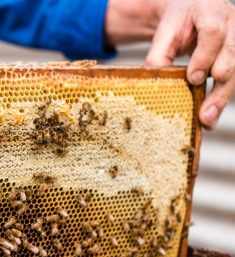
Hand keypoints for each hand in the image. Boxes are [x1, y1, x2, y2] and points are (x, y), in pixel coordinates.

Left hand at [146, 0, 234, 129]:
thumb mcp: (165, 32)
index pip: (213, 32)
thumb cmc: (180, 22)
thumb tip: (155, 81)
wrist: (194, 12)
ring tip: (207, 120)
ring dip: (221, 98)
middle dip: (218, 85)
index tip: (192, 78)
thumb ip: (159, 53)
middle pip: (231, 55)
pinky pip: (233, 80)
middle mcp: (231, 24)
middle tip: (203, 111)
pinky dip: (220, 99)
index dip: (205, 56)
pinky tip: (210, 116)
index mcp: (210, 11)